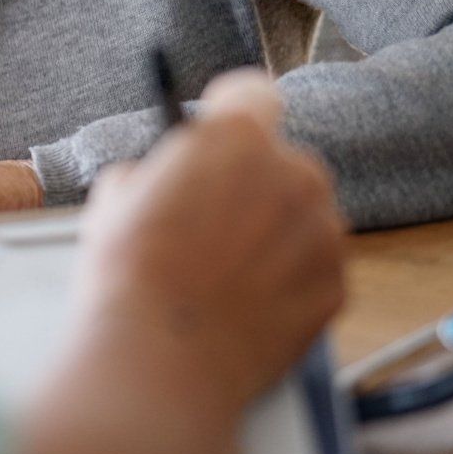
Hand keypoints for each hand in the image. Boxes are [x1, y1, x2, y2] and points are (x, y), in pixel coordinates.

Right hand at [70, 69, 346, 420]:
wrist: (160, 361)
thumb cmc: (129, 277)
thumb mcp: (115, 198)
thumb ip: (157, 171)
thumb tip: (164, 180)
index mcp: (232, 138)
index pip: (252, 92)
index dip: (231, 114)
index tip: (220, 137)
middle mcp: (291, 173)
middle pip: (283, 160)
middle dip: (254, 185)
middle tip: (212, 223)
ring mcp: (322, 231)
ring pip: (304, 214)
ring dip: (275, 233)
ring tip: (225, 273)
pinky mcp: (337, 285)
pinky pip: (317, 266)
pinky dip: (290, 280)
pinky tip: (245, 303)